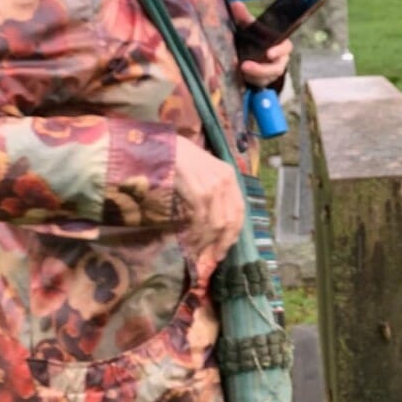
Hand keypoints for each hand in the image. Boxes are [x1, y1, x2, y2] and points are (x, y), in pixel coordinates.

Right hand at [173, 136, 243, 283]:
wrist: (162, 144)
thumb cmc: (179, 159)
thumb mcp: (202, 173)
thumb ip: (212, 195)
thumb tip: (212, 227)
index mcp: (230, 176)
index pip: (239, 212)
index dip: (233, 234)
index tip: (223, 250)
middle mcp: (226, 180)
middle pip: (231, 220)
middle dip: (222, 243)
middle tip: (211, 258)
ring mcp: (213, 185)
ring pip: (216, 223)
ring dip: (207, 242)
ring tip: (196, 252)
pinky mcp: (198, 189)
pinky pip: (200, 218)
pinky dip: (196, 234)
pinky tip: (189, 241)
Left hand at [230, 0, 293, 87]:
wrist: (251, 54)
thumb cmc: (254, 38)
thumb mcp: (250, 27)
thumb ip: (244, 17)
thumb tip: (235, 4)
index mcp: (280, 45)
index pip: (286, 48)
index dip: (279, 51)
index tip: (269, 53)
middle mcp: (279, 61)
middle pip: (277, 68)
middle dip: (262, 69)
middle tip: (245, 66)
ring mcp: (271, 73)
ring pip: (266, 78)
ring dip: (252, 76)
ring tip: (238, 71)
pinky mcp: (262, 82)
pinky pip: (258, 84)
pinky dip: (248, 81)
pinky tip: (238, 77)